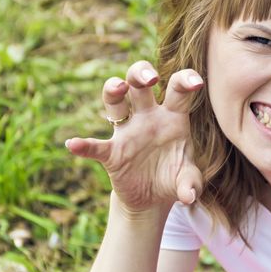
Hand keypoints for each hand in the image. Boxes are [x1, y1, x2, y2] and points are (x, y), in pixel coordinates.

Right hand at [66, 61, 203, 211]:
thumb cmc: (175, 177)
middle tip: (151, 78)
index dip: (186, 80)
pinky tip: (74, 145)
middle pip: (139, 84)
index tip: (196, 83)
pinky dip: (84, 145)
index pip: (177, 90)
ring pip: (115, 101)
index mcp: (172, 117)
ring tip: (118, 87)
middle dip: (141, 73)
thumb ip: (191, 183)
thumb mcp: (188, 180)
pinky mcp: (112, 153)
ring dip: (113, 90)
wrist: (154, 198)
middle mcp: (148, 117)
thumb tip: (189, 196)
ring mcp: (128, 132)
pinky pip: (96, 146)